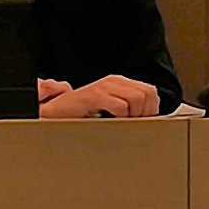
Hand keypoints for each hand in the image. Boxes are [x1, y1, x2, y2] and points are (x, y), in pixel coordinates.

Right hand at [38, 74, 159, 118]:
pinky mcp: (94, 96)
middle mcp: (114, 82)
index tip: (145, 123)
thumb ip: (127, 108)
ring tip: (123, 125)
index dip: (152, 109)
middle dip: (145, 113)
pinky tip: (111, 124)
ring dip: (134, 116)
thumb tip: (147, 120)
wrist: (56, 113)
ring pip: (137, 99)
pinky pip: (119, 106)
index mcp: (119, 83)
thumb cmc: (81, 114)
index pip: (150, 91)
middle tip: (134, 126)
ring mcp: (104, 87)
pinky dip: (120, 118)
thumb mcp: (108, 108)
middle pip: (147, 94)